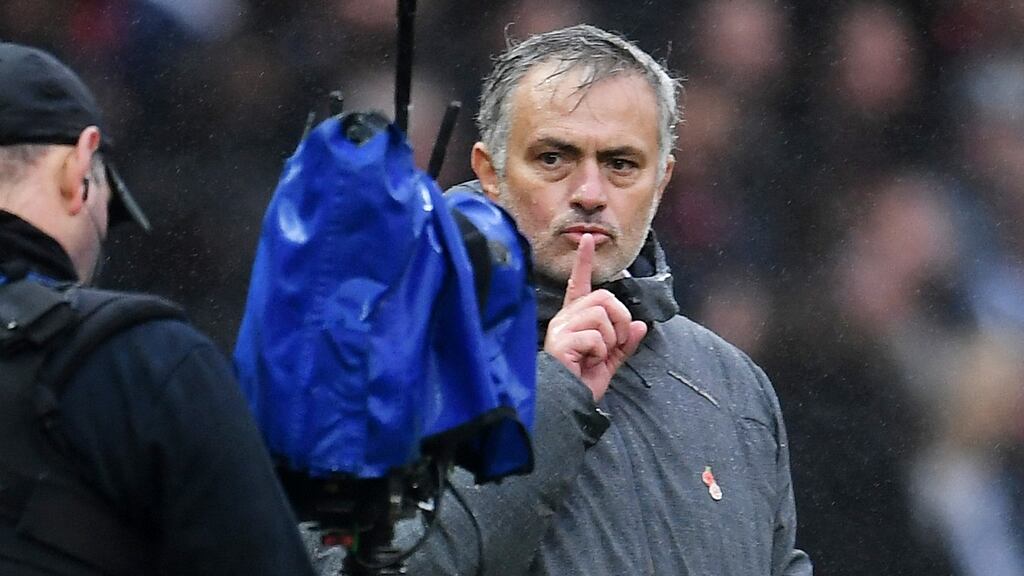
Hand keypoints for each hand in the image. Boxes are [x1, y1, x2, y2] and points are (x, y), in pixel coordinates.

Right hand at [543, 234, 646, 400]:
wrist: (566, 402)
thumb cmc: (581, 382)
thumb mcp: (610, 361)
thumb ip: (625, 343)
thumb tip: (640, 325)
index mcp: (575, 319)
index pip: (580, 284)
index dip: (584, 262)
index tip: (588, 240)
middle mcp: (566, 318)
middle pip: (604, 297)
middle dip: (619, 319)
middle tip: (614, 343)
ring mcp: (562, 328)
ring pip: (601, 315)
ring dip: (611, 338)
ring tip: (597, 356)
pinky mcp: (561, 340)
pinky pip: (596, 336)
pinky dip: (601, 352)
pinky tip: (587, 362)